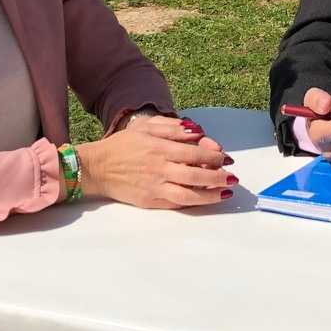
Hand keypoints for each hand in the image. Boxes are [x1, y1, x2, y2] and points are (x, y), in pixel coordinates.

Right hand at [76, 115, 234, 209]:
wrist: (97, 168)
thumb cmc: (123, 144)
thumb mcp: (146, 127)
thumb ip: (173, 128)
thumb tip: (198, 132)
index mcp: (160, 148)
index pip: (194, 152)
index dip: (213, 156)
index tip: (225, 157)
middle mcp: (159, 169)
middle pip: (196, 174)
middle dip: (218, 176)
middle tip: (233, 177)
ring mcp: (155, 187)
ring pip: (189, 194)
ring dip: (211, 194)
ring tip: (226, 192)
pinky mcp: (151, 201)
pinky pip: (177, 204)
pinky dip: (195, 202)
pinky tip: (206, 199)